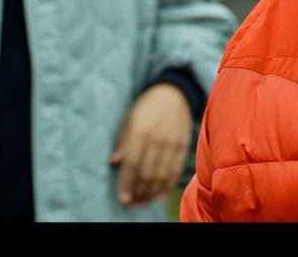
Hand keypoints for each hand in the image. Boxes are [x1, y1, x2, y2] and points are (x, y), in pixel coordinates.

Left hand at [109, 82, 192, 206]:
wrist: (174, 93)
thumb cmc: (146, 107)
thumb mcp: (130, 119)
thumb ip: (123, 141)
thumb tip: (114, 163)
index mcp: (140, 131)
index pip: (132, 164)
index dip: (126, 184)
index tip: (123, 199)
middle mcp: (157, 138)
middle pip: (147, 173)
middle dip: (138, 192)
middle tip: (132, 204)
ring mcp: (172, 143)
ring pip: (161, 176)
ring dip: (151, 193)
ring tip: (143, 202)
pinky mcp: (183, 146)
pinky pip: (175, 171)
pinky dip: (167, 186)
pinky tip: (159, 196)